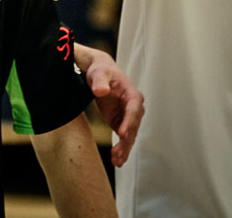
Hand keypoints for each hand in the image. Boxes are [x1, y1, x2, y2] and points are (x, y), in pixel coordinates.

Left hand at [79, 46, 144, 166]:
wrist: (98, 72)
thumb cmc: (100, 70)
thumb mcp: (98, 73)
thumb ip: (100, 82)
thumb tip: (101, 91)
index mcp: (132, 95)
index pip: (133, 110)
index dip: (129, 122)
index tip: (122, 134)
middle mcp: (134, 107)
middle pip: (133, 127)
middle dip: (126, 141)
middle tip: (117, 154)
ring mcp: (128, 116)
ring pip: (129, 136)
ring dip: (124, 149)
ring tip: (116, 161)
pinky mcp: (120, 122)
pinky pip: (123, 138)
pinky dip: (121, 149)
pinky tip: (116, 160)